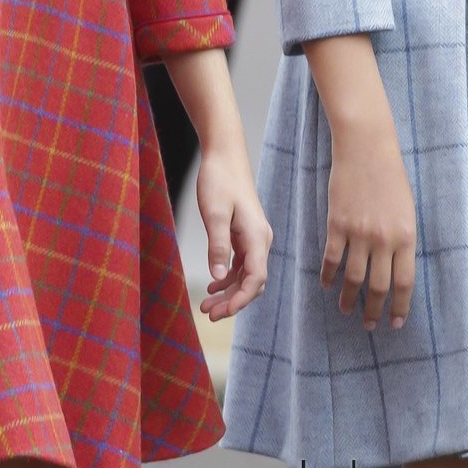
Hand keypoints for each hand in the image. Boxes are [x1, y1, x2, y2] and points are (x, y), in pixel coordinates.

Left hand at [195, 139, 272, 319]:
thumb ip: (218, 245)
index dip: (240, 300)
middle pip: (252, 281)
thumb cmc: (218, 179)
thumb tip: (218, 277)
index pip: (256, 278)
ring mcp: (254, 236)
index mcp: (257, 236)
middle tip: (209, 313)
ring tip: (207, 304)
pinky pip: (241, 262)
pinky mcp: (246, 232)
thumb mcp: (214, 212)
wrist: (224, 153)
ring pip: (246, 274)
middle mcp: (261, 239)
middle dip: (233, 301)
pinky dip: (228, 276)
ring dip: (229, 291)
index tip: (221, 312)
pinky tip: (214, 284)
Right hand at [322, 121, 414, 330]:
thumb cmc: (390, 176)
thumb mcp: (406, 211)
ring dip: (349, 298)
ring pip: (353, 276)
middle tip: (369, 325)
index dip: (399, 306)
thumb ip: (401, 240)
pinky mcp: (336, 223)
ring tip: (345, 310)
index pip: (404, 283)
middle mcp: (383, 239)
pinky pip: (331, 257)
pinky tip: (326, 283)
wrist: (366, 148)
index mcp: (406, 237)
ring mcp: (358, 232)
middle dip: (373, 310)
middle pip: (378, 286)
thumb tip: (394, 268)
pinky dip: (328, 273)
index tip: (394, 323)